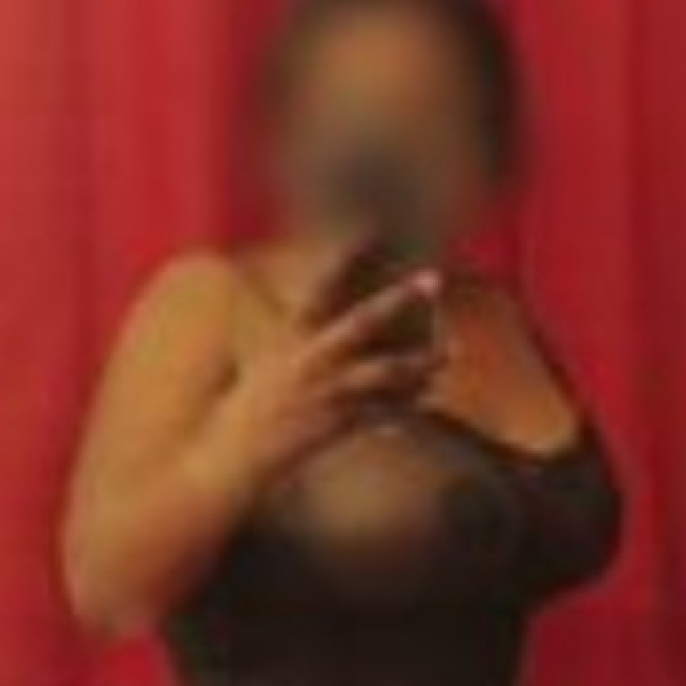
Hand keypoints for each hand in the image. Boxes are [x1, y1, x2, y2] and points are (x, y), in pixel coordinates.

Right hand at [226, 233, 447, 489]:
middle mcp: (311, 361)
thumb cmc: (248, 410)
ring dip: (422, 363)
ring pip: (385, 372)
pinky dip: (405, 408)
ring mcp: (326, 394)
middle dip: (401, 299)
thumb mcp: (266, 364)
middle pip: (364, 322)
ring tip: (453, 352)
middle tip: (434, 279)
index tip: (373, 229)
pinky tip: (427, 400)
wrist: (233, 456)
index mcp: (292, 339)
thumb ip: (293, 340)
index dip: (347, 256)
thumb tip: (302, 317)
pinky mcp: (335, 427)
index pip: (322, 287)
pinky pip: (381, 414)